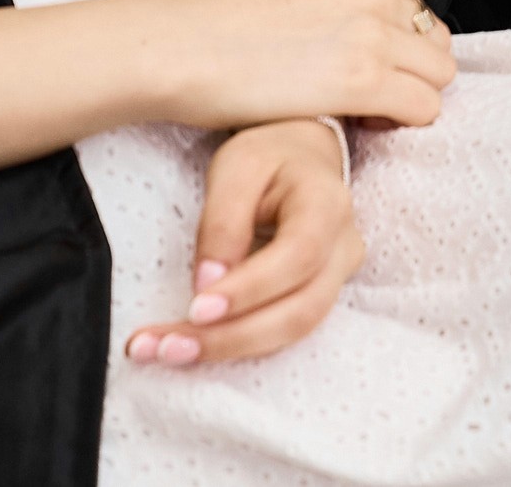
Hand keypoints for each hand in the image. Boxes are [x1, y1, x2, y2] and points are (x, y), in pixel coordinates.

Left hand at [122, 119, 364, 367]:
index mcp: (327, 202)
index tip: (196, 308)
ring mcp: (339, 277)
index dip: (251, 288)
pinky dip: (235, 346)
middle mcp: (343, 247)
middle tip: (168, 347)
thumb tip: (208, 285)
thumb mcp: (237, 168)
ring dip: (229, 349)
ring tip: (167, 351)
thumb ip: (224, 221)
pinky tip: (189, 347)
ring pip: (294, 330)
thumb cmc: (267, 158)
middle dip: (232, 336)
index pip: (298, 255)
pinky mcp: (319, 298)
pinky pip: (283, 333)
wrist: (301, 159)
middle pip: (300, 309)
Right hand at [137, 0, 453, 135]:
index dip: (395, 47)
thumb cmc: (224, 20)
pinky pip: (425, 108)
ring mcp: (374, 33)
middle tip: (365, 97)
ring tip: (362, 112)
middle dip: (411, 73)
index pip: (417, 12)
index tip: (358, 67)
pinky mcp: (365, 79)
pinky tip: (357, 123)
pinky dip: (400, 123)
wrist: (182, 47)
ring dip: (409, 100)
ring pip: (439, 77)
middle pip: (436, 43)